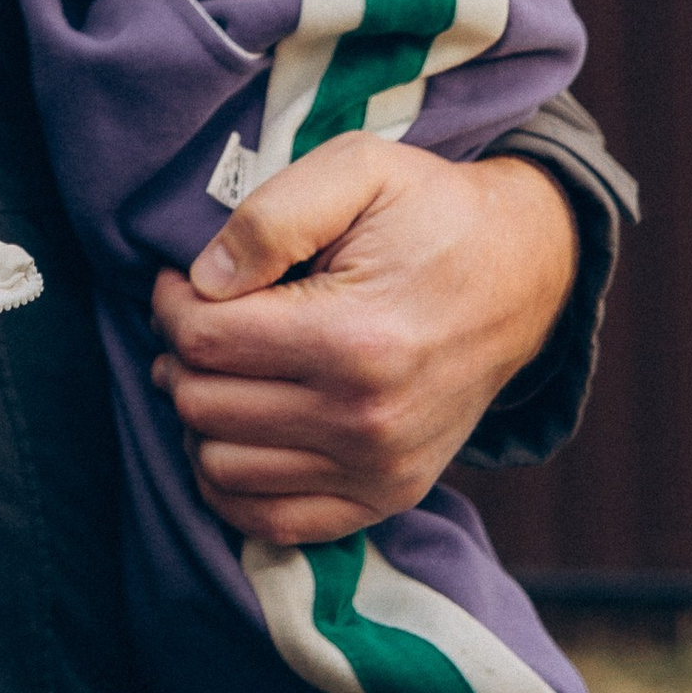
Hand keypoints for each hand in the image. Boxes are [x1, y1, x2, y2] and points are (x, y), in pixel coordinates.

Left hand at [149, 137, 577, 541]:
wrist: (521, 274)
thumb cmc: (429, 213)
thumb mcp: (356, 170)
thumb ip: (270, 217)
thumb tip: (202, 280)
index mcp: (354, 339)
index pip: (203, 342)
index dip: (170, 303)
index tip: (181, 279)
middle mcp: (367, 422)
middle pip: (203, 407)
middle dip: (178, 356)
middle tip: (196, 318)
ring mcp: (380, 471)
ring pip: (221, 469)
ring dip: (198, 418)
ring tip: (220, 368)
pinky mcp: (387, 497)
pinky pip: (273, 522)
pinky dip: (232, 484)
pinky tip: (236, 428)